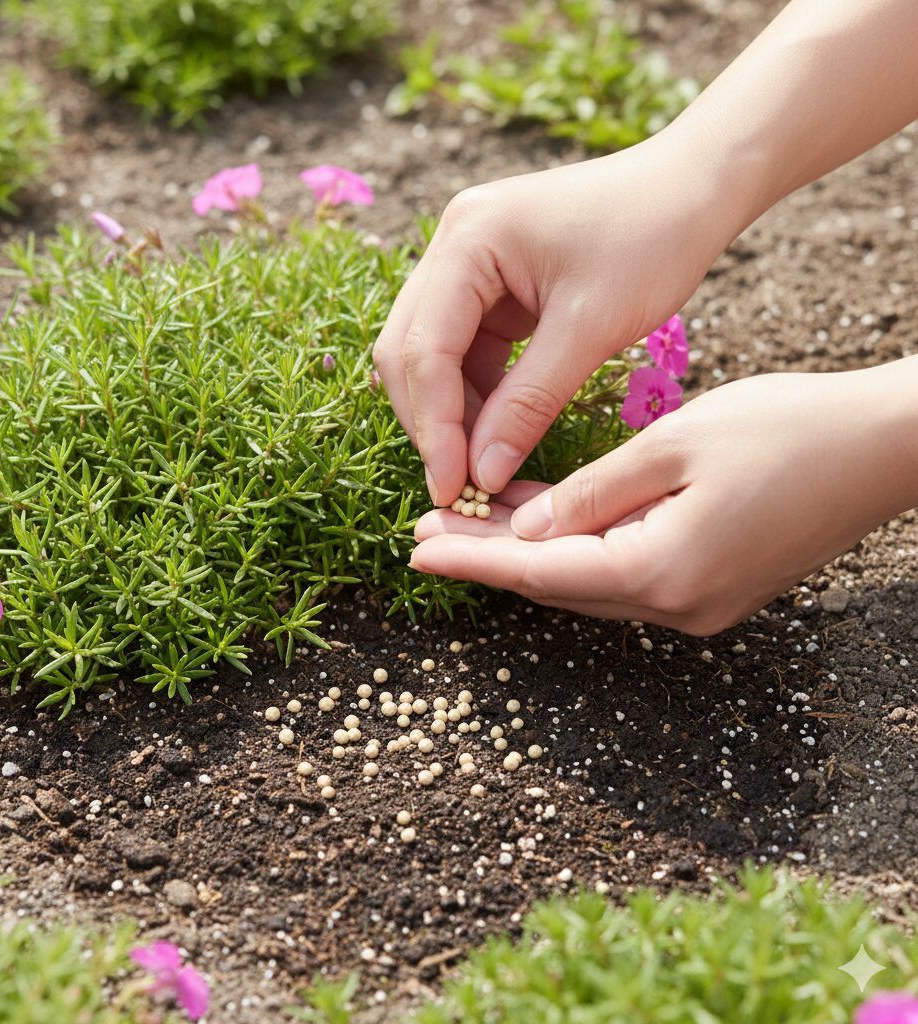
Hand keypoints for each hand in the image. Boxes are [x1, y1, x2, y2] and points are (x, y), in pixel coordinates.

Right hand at [372, 128, 739, 506]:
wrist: (692, 189)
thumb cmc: (652, 240)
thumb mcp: (590, 329)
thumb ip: (528, 404)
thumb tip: (482, 475)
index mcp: (468, 239)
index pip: (424, 349)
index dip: (434, 427)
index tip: (452, 489)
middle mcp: (451, 244)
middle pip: (408, 351)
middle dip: (430, 422)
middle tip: (458, 488)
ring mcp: (466, 263)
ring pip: (430, 356)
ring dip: (450, 413)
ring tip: (481, 467)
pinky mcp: (488, 284)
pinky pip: (463, 351)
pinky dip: (475, 395)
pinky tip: (496, 432)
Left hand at [409, 366, 917, 634]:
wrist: (885, 448)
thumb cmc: (787, 431)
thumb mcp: (673, 446)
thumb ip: (590, 494)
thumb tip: (524, 532)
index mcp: (661, 571)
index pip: (538, 573)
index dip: (471, 560)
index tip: (415, 551)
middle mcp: (675, 607)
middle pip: (556, 585)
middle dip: (488, 558)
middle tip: (425, 533)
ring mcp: (697, 606)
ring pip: (586, 582)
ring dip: (529, 554)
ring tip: (469, 521)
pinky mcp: (711, 589)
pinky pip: (622, 574)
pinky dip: (577, 549)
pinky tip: (541, 520)